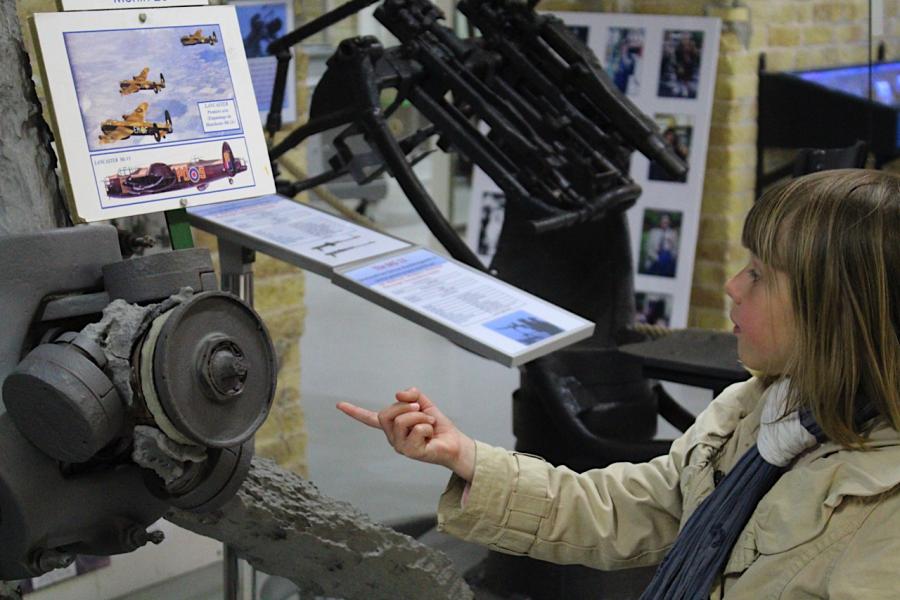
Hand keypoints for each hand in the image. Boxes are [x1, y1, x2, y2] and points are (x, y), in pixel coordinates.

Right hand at [337, 388, 475, 480]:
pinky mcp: (411, 452)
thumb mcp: (423, 403)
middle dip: (407, 407)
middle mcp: (392, 437)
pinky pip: (416, 429)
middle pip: (387, 413)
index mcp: (392, 425)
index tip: (339, 405)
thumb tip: (398, 394)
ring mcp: (400, 446)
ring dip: (421, 416)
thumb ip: (411, 394)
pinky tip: (431, 434)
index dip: (354, 411)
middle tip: (421, 410)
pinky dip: (428, 426)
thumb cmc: (437, 425)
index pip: (369, 418)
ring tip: (429, 422)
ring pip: (402, 420)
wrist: (454, 442)